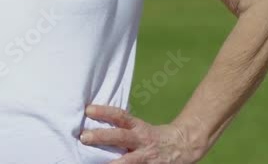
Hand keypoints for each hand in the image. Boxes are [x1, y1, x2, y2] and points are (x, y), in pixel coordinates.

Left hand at [80, 104, 199, 163]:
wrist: (183, 147)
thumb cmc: (154, 137)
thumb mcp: (141, 129)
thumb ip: (123, 129)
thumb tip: (95, 125)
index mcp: (138, 128)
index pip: (120, 116)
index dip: (104, 112)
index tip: (88, 110)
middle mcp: (141, 141)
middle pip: (120, 137)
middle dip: (102, 137)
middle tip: (84, 137)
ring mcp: (146, 158)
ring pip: (128, 162)